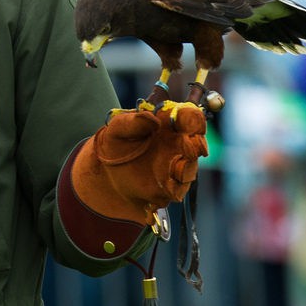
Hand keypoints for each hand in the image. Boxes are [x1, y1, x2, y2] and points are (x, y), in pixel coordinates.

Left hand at [70, 102, 208, 224]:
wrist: (108, 171)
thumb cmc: (116, 143)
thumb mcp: (118, 128)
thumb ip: (133, 122)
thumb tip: (154, 120)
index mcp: (169, 124)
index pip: (189, 117)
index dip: (192, 117)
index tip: (190, 118)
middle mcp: (178, 144)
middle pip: (197, 142)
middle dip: (197, 143)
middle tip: (190, 141)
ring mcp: (177, 166)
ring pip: (191, 167)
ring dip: (187, 166)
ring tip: (177, 164)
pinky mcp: (171, 186)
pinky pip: (179, 189)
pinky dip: (176, 187)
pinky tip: (167, 184)